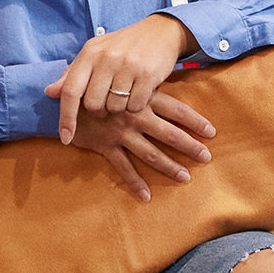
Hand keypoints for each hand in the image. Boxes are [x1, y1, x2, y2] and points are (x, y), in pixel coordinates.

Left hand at [45, 14, 197, 146]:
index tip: (66, 138)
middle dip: (99, 110)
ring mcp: (128, 65)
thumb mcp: (94, 53)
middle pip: (92, 105)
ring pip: (114, 108)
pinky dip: (136, 105)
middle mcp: (106, 58)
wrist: (160, 32)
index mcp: (89, 53)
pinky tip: (139, 91)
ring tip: (126, 91)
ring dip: (119, 107)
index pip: (70, 91)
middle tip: (108, 99)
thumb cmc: (122, 46)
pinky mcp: (148, 74)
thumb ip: (72, 74)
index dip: (66, 118)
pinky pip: (135, 106)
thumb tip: (49, 92)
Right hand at [70, 91, 217, 200]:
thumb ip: (138, 80)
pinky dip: (135, 183)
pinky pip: (123, 168)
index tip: (212, 131)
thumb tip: (162, 78)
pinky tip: (146, 196)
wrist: (61, 97)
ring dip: (169, 167)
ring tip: (186, 177)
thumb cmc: (93, 84)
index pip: (175, 110)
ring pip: (150, 153)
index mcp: (141, 98)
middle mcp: (134, 116)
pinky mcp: (106, 147)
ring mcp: (121, 133)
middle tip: (206, 156)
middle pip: (168, 134)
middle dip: (189, 146)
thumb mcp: (117, 76)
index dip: (194, 121)